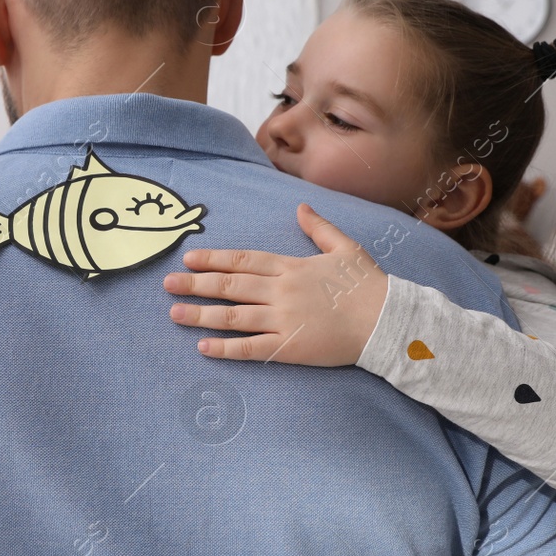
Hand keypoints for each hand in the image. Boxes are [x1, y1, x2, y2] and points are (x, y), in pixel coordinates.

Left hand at [162, 203, 388, 365]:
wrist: (388, 321)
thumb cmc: (368, 284)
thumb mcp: (345, 247)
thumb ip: (319, 227)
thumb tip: (300, 207)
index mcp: (291, 267)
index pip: (243, 260)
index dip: (213, 260)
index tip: (188, 259)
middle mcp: (281, 291)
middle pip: (229, 286)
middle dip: (195, 284)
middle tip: (166, 284)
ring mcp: (283, 320)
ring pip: (232, 316)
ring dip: (200, 315)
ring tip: (174, 313)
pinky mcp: (289, 347)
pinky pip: (251, 348)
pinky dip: (225, 348)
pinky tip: (203, 348)